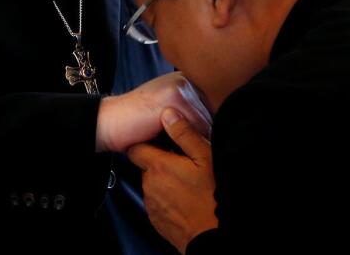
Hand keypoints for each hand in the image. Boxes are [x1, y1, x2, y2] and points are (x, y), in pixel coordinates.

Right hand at [96, 72, 211, 152]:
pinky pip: (199, 128)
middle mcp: (186, 79)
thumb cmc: (136, 121)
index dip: (209, 126)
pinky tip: (170, 141)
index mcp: (184, 80)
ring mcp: (182, 86)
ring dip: (197, 139)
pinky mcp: (177, 98)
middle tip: (181, 143)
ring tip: (174, 142)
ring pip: (209, 122)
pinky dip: (189, 142)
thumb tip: (222, 130)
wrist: (109, 121)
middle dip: (203, 134)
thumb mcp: (167, 113)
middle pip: (215, 114)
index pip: (215, 107)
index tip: (195, 139)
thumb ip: (191, 114)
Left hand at [128, 108, 217, 252]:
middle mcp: (149, 184)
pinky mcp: (156, 220)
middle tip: (183, 165)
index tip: (160, 143)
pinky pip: (158, 203)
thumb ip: (184, 134)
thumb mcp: (205, 158)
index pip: (136, 148)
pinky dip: (168, 199)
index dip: (146, 143)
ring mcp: (151, 204)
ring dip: (165, 182)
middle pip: (146, 167)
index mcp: (158, 166)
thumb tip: (168, 113)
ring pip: (153, 185)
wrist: (213, 235)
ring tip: (188, 184)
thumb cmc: (213, 195)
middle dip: (160, 163)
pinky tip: (186, 200)